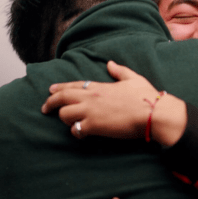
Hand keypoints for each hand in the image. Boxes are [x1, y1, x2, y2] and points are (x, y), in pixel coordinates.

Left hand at [42, 61, 186, 145]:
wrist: (153, 113)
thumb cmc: (146, 96)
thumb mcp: (134, 78)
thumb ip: (120, 71)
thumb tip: (110, 64)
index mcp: (99, 86)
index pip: (73, 85)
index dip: (59, 88)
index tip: (50, 90)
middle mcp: (91, 97)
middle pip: (62, 98)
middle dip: (50, 103)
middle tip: (45, 108)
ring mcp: (91, 111)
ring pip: (64, 114)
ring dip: (66, 119)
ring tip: (71, 123)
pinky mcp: (94, 126)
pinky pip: (75, 130)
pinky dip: (76, 132)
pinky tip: (82, 134)